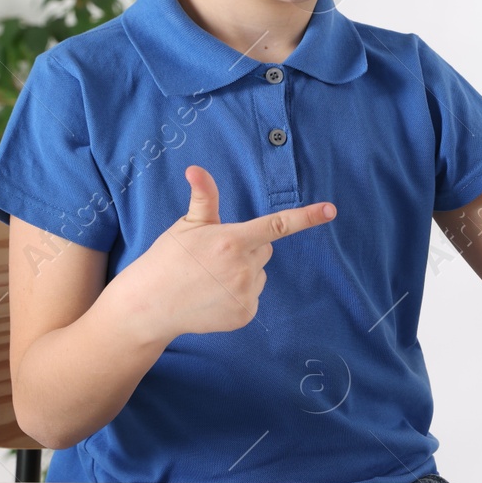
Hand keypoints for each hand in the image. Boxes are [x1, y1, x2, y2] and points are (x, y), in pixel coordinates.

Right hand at [119, 164, 335, 340]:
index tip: (331, 210)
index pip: (277, 225)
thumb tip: (196, 169)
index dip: (306, 217)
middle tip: (215, 256)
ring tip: (210, 278)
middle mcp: (243, 268)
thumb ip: (203, 197)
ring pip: (259, 273)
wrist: (150, 305)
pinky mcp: (245, 313)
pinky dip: (239, 294)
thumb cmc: (168, 258)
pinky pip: (253, 295)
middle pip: (265, 248)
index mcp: (231, 240)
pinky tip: (213, 295)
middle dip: (247, 247)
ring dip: (243, 272)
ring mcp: (245, 293)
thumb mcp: (186, 225)